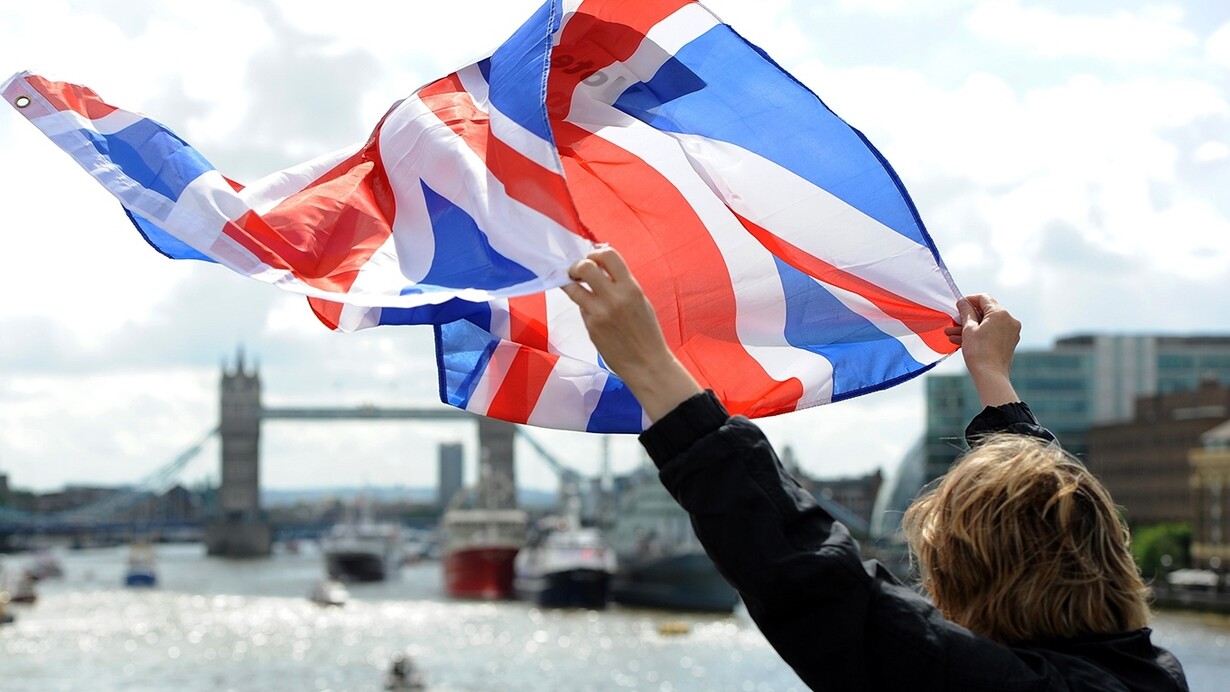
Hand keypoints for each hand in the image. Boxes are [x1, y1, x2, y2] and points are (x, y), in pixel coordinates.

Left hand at [561, 247, 702, 421]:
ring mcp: (600, 312)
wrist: (646, 362)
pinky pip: (580, 308)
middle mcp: (614, 297)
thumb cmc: (646, 332)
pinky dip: (582, 305)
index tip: (592, 258)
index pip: (608, 255)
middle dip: (577, 265)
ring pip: (573, 287)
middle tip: (576, 271)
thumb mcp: (640, 301)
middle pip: (585, 267)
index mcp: (631, 288)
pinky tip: (591, 310)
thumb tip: (600, 269)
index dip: (595, 253)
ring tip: (574, 284)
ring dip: (570, 282)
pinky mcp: (591, 326)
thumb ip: (621, 284)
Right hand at [944, 294, 1020, 406]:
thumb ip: (966, 312)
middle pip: (985, 311)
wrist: (990, 375)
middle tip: (953, 322)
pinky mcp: (1009, 342)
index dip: (969, 300)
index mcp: (1000, 313)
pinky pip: (992, 332)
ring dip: (971, 327)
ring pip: (987, 323)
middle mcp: (1009, 320)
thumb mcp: (968, 329)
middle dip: (968, 317)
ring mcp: (1011, 331)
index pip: (983, 298)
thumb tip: (963, 302)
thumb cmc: (978, 352)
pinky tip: (963, 341)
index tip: (958, 306)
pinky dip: (980, 334)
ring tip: (952, 335)